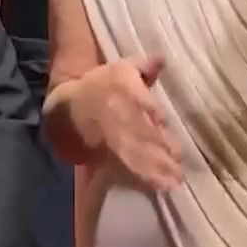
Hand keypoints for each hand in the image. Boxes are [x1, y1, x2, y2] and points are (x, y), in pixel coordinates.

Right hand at [85, 56, 181, 190]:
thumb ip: (145, 66)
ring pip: (137, 155)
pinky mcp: (107, 153)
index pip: (144, 105)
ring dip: (155, 169)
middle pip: (143, 136)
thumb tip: (164, 58)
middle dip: (160, 152)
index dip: (156, 119)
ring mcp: (113, 137)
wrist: (67, 105)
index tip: (172, 132)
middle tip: (179, 166)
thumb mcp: (120, 68)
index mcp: (125, 91)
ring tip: (174, 182)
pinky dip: (142, 178)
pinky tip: (159, 188)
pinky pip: (126, 167)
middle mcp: (121, 115)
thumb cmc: (99, 85)